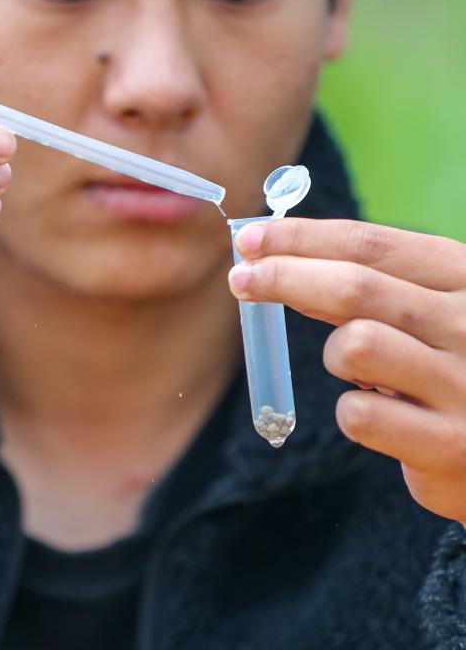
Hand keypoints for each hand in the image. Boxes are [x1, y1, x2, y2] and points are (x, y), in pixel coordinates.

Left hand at [228, 218, 465, 522]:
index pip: (370, 243)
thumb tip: (281, 261)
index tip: (252, 236)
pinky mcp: (449, 447)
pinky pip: (359, 416)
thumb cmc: (460, 364)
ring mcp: (463, 386)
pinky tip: (375, 413)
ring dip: (335, 354)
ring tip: (354, 368)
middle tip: (240, 279)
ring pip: (354, 346)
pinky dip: (352, 412)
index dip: (302, 237)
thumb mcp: (433, 308)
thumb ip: (372, 284)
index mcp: (465, 276)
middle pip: (355, 287)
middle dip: (285, 275)